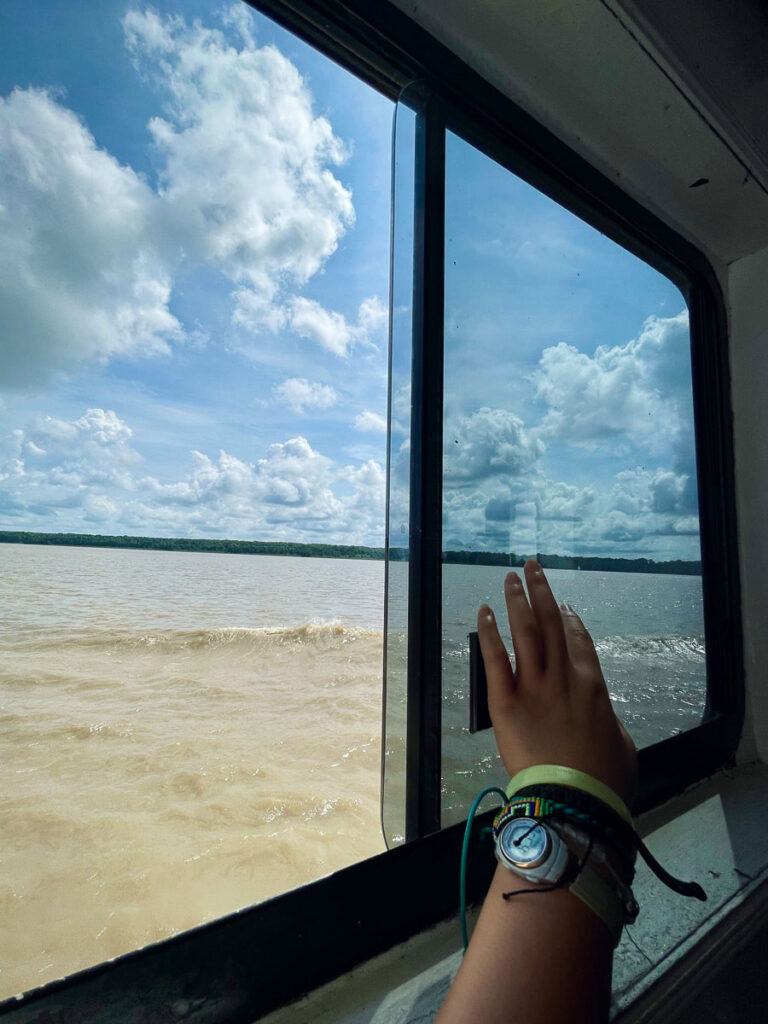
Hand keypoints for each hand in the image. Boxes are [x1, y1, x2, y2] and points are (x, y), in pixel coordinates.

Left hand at [478, 559, 636, 806]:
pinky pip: (495, 660)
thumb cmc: (603, 780)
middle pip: (552, 624)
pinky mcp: (505, 702)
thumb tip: (601, 715)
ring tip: (510, 578)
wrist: (574, 801)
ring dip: (517, 601)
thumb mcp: (621, 744)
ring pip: (525, 633)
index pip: (579, 642)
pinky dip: (488, 634)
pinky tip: (484, 613)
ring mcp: (533, 687)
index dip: (571, 620)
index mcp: (592, 686)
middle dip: (542, 592)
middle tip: (532, 567)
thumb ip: (608, 721)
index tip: (563, 605)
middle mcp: (563, 677)